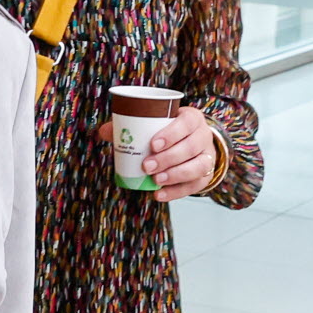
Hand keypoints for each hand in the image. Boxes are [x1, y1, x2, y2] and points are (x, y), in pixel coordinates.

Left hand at [98, 105, 218, 202]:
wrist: (189, 141)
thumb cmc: (166, 130)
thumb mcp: (153, 122)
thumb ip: (129, 125)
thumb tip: (105, 132)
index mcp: (191, 118)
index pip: (186, 123)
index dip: (171, 134)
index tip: (153, 145)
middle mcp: (204, 136)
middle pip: (191, 147)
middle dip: (168, 158)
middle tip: (147, 166)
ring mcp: (208, 156)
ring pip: (198, 167)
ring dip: (175, 175)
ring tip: (155, 181)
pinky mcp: (206, 174)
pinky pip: (196, 185)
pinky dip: (177, 192)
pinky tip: (159, 194)